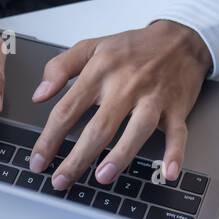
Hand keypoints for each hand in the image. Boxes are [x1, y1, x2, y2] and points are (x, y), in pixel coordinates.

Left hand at [27, 21, 212, 188]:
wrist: (180, 38)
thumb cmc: (134, 48)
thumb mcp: (92, 47)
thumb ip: (60, 67)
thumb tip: (39, 94)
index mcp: (100, 72)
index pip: (68, 109)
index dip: (50, 138)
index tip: (38, 160)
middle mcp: (126, 86)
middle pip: (99, 127)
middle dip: (77, 157)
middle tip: (61, 180)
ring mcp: (152, 98)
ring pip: (137, 130)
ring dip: (120, 155)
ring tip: (102, 176)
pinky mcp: (176, 108)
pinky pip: (178, 133)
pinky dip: (175, 154)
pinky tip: (168, 173)